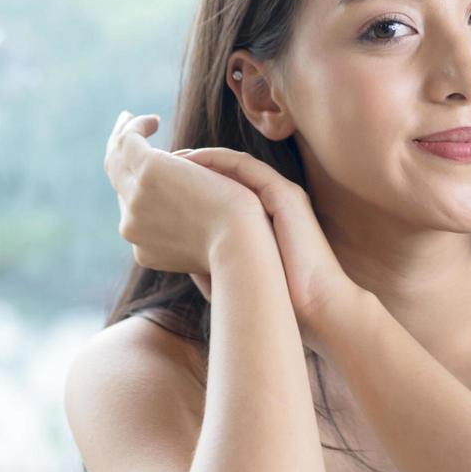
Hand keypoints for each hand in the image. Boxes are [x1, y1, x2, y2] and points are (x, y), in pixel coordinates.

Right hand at [103, 113, 269, 290]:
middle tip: (128, 131)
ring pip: (117, 160)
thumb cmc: (242, 247)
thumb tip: (193, 214)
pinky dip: (137, 127)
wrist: (242, 245)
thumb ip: (194, 234)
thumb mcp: (213, 246)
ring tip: (133, 119)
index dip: (138, 187)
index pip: (134, 210)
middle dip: (120, 157)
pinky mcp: (148, 172)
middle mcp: (132, 228)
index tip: (149, 170)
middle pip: (118, 184)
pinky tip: (152, 121)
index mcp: (146, 250)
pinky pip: (130, 142)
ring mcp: (135, 200)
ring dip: (125, 135)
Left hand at [175, 146, 355, 354]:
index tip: (155, 185)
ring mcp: (281, 197)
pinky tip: (190, 162)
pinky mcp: (286, 196)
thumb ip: (206, 257)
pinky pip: (245, 167)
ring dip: (199, 158)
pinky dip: (216, 161)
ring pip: (232, 165)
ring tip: (168, 158)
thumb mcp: (229, 275)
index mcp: (258, 221)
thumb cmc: (274, 305)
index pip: (217, 192)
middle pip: (223, 174)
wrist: (315, 313)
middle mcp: (270, 204)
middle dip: (188, 166)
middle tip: (154, 162)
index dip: (186, 185)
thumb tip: (172, 245)